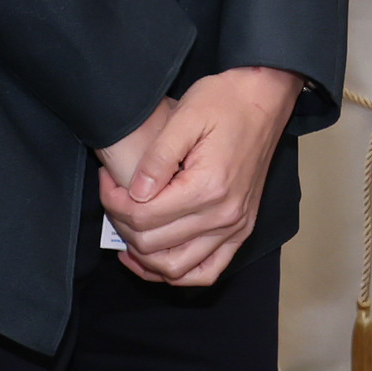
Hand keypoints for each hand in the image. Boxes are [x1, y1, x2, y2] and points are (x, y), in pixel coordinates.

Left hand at [100, 67, 302, 285]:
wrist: (265, 98)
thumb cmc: (226, 101)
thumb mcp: (186, 115)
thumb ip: (157, 158)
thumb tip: (134, 192)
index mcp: (208, 187)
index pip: (143, 217)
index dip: (113, 202)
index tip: (106, 181)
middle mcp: (224, 216)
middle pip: (154, 245)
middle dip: (122, 224)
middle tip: (113, 197)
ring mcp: (235, 227)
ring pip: (177, 269)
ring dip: (144, 257)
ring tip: (127, 230)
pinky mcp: (241, 230)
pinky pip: (207, 271)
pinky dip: (178, 272)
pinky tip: (156, 258)